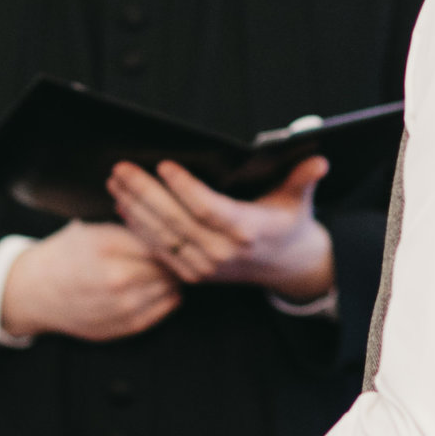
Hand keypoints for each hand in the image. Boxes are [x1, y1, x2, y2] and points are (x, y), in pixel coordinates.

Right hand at [0, 221, 180, 340]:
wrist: (36, 292)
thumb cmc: (66, 255)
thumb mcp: (92, 229)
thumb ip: (131, 227)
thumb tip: (171, 225)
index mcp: (107, 246)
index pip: (160, 240)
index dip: (173, 236)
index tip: (178, 233)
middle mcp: (116, 278)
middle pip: (168, 266)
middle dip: (177, 259)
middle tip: (182, 252)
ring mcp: (121, 307)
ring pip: (169, 290)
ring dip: (174, 279)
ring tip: (173, 270)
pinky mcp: (123, 328)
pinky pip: (161, 312)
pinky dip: (169, 299)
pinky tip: (165, 289)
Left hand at [106, 158, 334, 301]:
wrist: (285, 267)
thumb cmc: (287, 222)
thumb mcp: (299, 199)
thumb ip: (304, 178)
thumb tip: (319, 160)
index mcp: (247, 231)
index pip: (208, 208)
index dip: (185, 188)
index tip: (164, 165)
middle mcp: (223, 253)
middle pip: (176, 221)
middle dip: (145, 193)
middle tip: (122, 168)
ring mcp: (204, 267)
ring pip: (162, 236)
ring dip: (134, 208)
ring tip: (115, 181)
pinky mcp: (191, 275)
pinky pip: (159, 250)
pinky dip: (138, 228)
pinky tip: (122, 205)